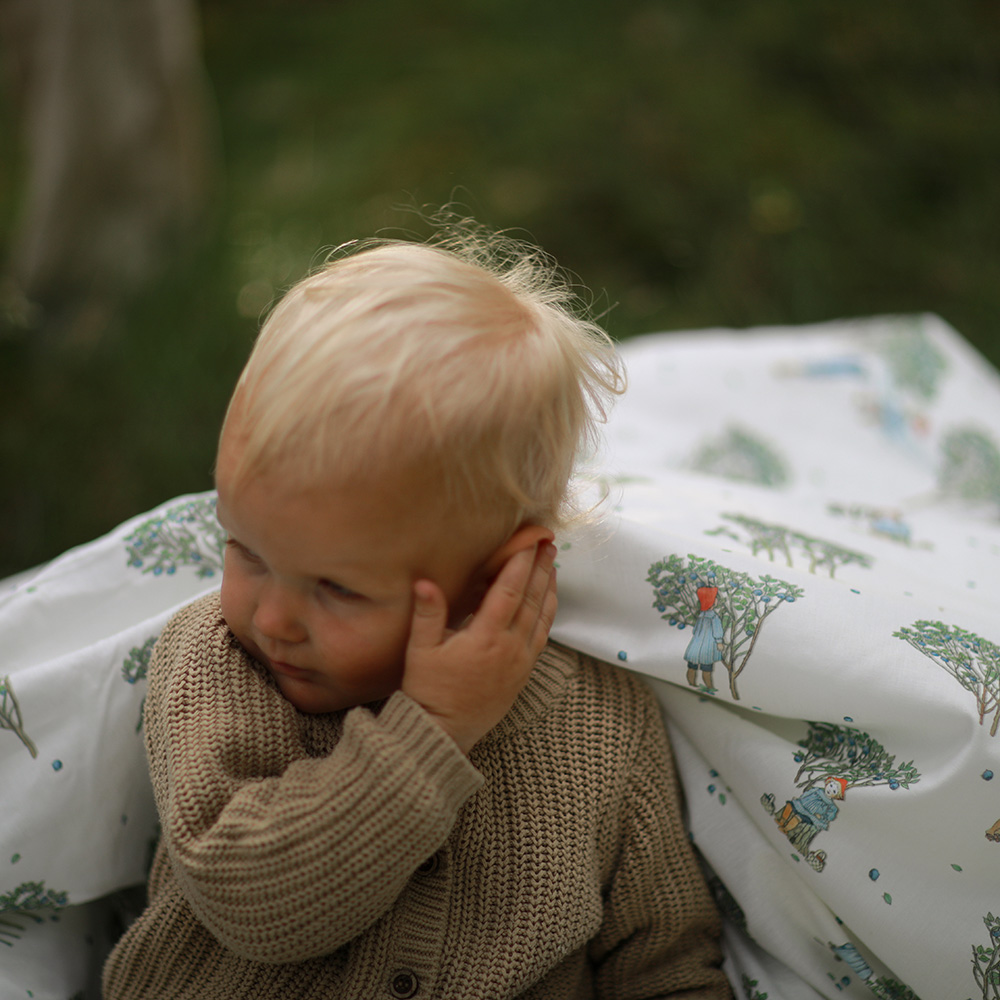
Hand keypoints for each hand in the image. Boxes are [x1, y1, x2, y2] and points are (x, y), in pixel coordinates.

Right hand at [402, 541, 557, 753]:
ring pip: (542, 616)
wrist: (446, 732)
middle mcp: (510, 647)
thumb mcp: (421, 650)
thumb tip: (424, 581)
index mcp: (486, 638)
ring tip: (552, 564)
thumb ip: (427, 613)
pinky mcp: (524, 672)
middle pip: (531, 598)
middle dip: (540, 568)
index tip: (528, 542)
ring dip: (549, 588)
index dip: (520, 563)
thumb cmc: (429, 690)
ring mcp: (521, 661)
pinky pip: (542, 635)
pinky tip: (549, 600)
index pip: (509, 590)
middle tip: (547, 543)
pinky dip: (548, 612)